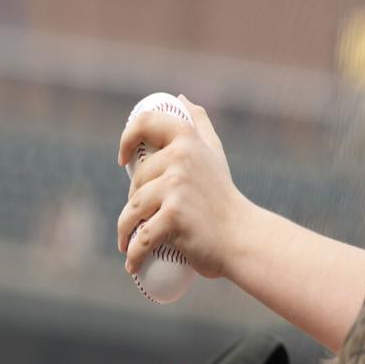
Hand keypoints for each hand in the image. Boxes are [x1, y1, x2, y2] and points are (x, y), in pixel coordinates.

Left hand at [117, 95, 250, 282]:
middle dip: (131, 204)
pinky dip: (134, 255)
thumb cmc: (225, 199)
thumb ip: (200, 125)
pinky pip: (141, 237)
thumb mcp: (214, 155)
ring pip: (133, 210)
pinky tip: (131, 265)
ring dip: (125, 232)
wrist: (241, 239)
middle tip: (139, 221)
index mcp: (187, 140)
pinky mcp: (173, 217)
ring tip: (128, 244)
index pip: (145, 124)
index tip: (123, 160)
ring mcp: (175, 188)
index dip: (127, 138)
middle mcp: (180, 159)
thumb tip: (181, 99)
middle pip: (137, 182)